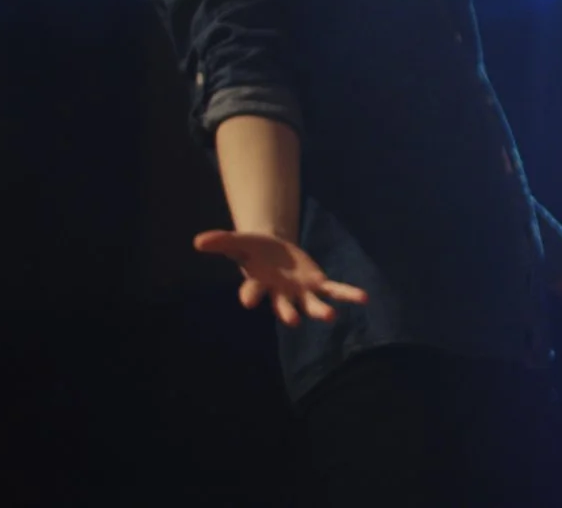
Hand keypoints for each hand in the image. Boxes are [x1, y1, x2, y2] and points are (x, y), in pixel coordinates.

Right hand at [191, 229, 367, 327]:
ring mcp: (300, 291)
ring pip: (311, 305)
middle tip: (291, 321)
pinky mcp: (316, 284)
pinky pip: (334, 290)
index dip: (250, 295)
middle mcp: (280, 294)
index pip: (253, 292)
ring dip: (320, 311)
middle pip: (284, 307)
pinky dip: (348, 294)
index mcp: (258, 285)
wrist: (271, 250)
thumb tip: (198, 241)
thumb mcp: (237, 241)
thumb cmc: (252, 249)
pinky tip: (363, 298)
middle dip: (287, 313)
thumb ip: (220, 242)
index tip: (247, 301)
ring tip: (331, 317)